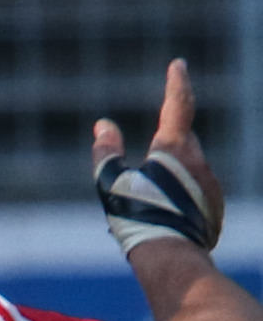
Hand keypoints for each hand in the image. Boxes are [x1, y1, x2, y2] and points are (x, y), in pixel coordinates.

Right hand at [96, 58, 225, 249]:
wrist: (170, 256)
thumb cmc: (137, 216)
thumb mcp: (111, 182)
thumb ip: (106, 152)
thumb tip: (103, 126)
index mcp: (174, 148)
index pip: (177, 105)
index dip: (176, 82)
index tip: (177, 64)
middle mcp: (199, 161)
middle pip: (183, 141)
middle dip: (168, 144)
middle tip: (150, 160)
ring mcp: (211, 184)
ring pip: (190, 171)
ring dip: (173, 178)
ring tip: (151, 204)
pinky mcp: (216, 207)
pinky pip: (197, 193)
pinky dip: (182, 198)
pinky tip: (166, 220)